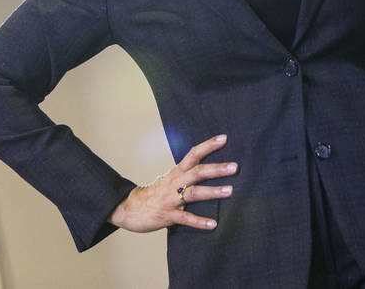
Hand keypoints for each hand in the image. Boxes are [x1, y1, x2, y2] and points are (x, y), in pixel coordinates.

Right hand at [110, 134, 236, 232]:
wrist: (129, 208)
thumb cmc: (154, 194)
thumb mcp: (170, 180)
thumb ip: (186, 176)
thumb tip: (208, 169)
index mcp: (176, 173)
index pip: (193, 154)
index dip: (208, 146)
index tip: (224, 139)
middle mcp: (174, 183)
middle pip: (197, 172)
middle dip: (216, 169)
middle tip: (235, 167)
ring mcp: (171, 199)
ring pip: (194, 193)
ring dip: (212, 191)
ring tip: (229, 191)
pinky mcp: (168, 215)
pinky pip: (186, 218)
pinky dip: (200, 222)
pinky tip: (213, 224)